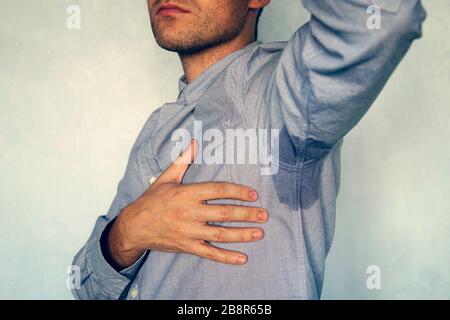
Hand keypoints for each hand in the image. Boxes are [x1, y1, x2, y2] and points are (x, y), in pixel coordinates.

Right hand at [106, 139, 268, 268]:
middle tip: (264, 215)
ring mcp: (189, 231)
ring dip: (242, 234)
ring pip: (220, 233)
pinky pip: (209, 253)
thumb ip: (182, 161)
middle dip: (246, 214)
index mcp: (187, 193)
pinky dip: (226, 257)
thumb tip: (194, 142)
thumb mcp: (166, 178)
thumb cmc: (151, 201)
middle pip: (224, 213)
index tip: (253, 194)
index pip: (218, 190)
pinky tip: (241, 258)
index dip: (238, 191)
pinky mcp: (187, 246)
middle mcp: (190, 213)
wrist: (133, 227)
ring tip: (259, 233)